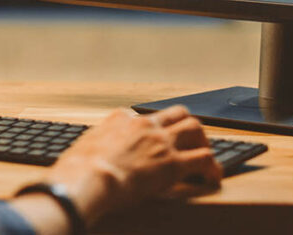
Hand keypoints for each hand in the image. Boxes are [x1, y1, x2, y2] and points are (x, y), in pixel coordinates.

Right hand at [41, 106, 220, 224]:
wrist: (89, 178)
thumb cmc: (78, 169)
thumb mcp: (82, 147)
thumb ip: (92, 145)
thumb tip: (86, 153)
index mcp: (120, 119)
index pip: (142, 116)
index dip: (152, 128)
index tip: (154, 139)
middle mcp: (144, 125)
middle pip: (176, 113)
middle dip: (186, 125)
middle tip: (191, 140)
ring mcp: (161, 142)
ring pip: (195, 128)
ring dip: (203, 140)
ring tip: (206, 155)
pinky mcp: (173, 162)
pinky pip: (203, 159)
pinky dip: (212, 167)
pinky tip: (214, 177)